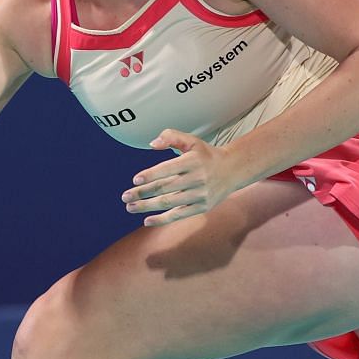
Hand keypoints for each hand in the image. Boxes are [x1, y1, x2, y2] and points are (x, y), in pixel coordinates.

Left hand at [121, 129, 238, 225]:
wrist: (233, 170)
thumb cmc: (206, 154)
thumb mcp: (191, 141)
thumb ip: (171, 137)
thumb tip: (152, 144)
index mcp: (193, 161)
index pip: (167, 169)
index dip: (150, 175)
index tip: (135, 180)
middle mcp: (197, 179)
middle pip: (164, 188)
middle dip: (142, 193)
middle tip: (125, 196)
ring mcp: (200, 195)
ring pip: (169, 203)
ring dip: (147, 207)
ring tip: (130, 207)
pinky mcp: (202, 207)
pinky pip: (179, 215)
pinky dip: (162, 219)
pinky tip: (146, 220)